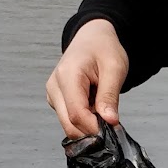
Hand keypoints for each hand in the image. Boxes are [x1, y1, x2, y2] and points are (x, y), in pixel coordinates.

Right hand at [46, 18, 128, 138]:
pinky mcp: (56, 100)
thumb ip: (110, 96)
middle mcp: (54, 87)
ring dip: (89, 124)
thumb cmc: (103, 48)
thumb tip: (110, 121)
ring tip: (102, 107)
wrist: (92, 37)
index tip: (113, 127)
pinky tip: (94, 106)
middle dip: (92, 130)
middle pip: (69, 125)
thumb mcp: (115, 68)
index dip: (95, 127)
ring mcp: (53, 95)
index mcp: (67, 76)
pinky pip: (69, 120)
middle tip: (111, 121)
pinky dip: (85, 120)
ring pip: (69, 125)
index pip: (76, 115)